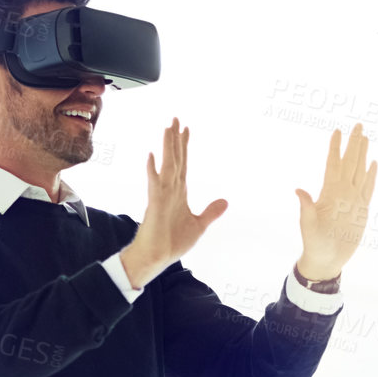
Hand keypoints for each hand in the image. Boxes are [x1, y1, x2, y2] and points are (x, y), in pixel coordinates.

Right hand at [121, 118, 228, 289]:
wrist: (157, 258)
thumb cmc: (172, 243)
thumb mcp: (198, 226)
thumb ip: (210, 212)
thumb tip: (225, 201)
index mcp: (179, 193)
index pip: (183, 164)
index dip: (184, 146)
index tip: (186, 129)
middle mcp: (170, 190)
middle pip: (175, 159)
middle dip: (175, 139)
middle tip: (176, 118)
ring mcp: (161, 195)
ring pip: (166, 166)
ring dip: (167, 147)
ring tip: (168, 128)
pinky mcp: (155, 205)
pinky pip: (154, 185)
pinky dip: (153, 171)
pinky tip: (152, 157)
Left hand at [294, 122, 377, 277]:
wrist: (327, 259)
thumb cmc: (314, 244)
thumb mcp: (308, 226)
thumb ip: (306, 208)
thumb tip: (298, 190)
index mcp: (329, 193)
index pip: (333, 164)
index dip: (335, 148)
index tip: (336, 131)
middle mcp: (341, 192)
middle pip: (349, 162)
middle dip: (353, 143)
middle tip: (357, 124)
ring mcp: (352, 199)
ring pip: (359, 171)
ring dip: (363, 154)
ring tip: (365, 137)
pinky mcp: (361, 209)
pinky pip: (369, 188)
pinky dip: (372, 175)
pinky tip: (373, 164)